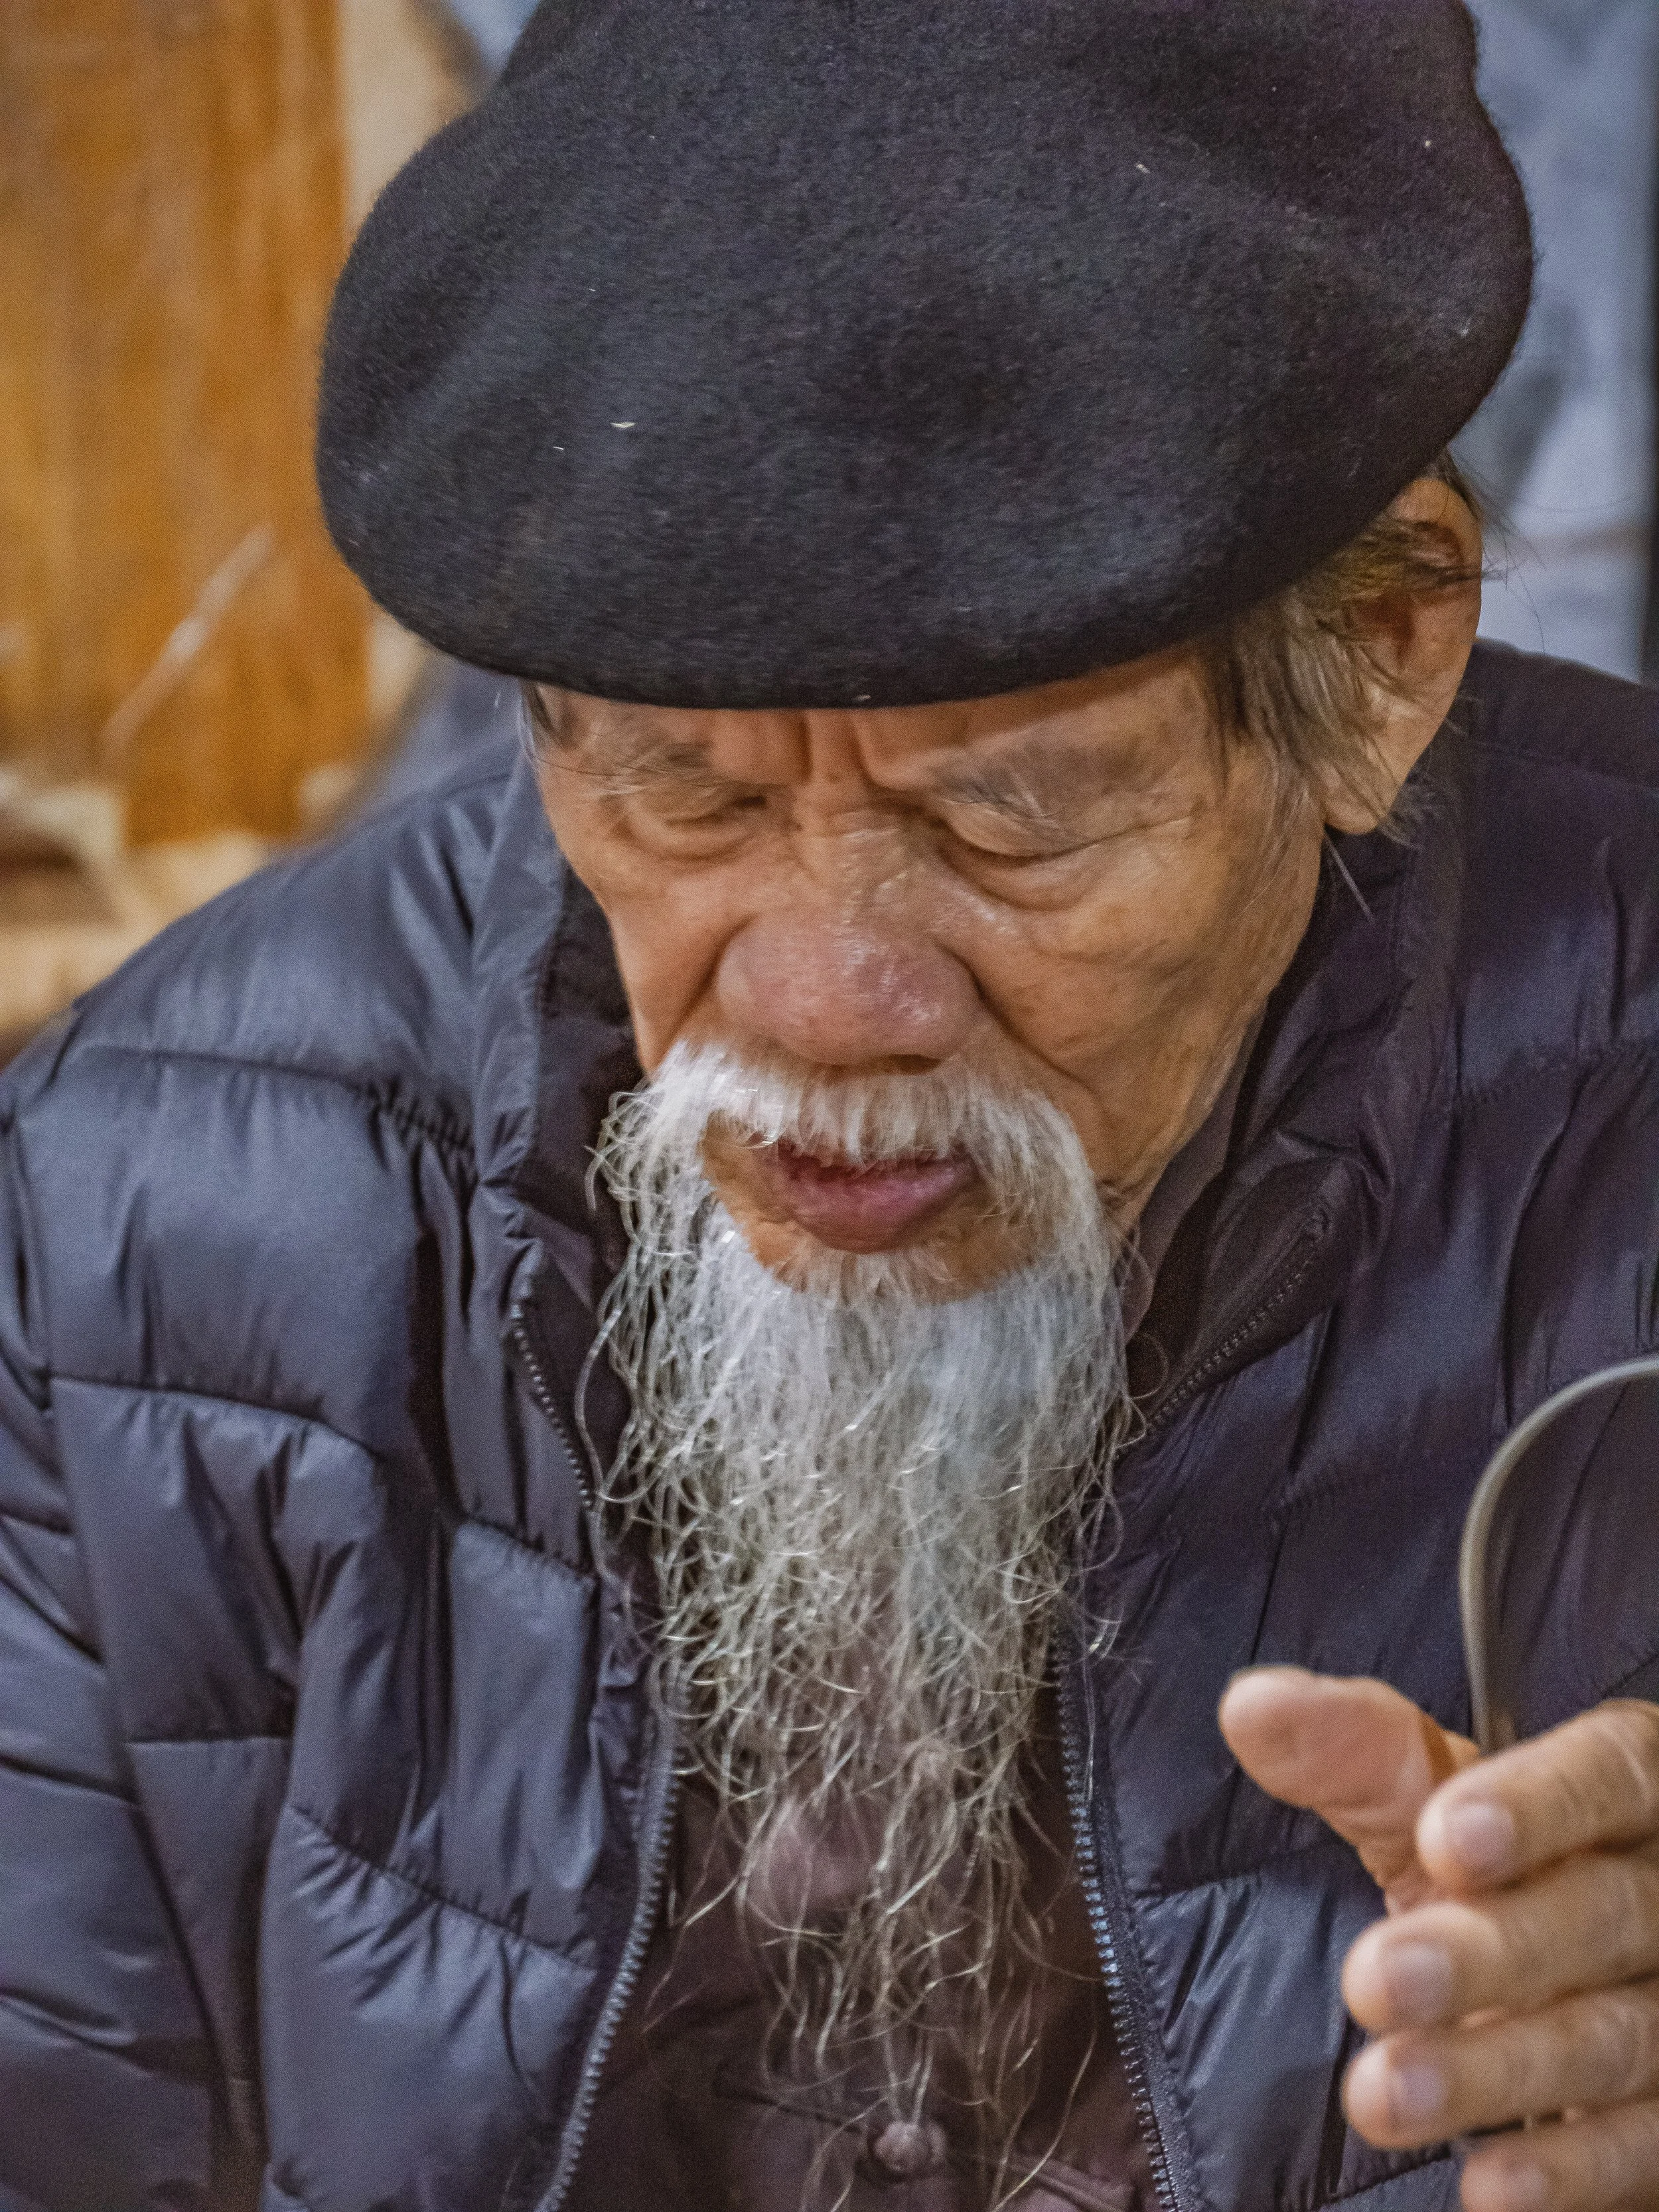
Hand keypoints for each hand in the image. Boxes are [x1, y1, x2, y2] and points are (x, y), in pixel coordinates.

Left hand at [1221, 1668, 1658, 2211]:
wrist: (1562, 1975)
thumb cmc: (1494, 1860)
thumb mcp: (1425, 1794)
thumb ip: (1349, 1749)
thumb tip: (1251, 1707)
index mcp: (1625, 1787)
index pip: (1604, 1774)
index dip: (1535, 1806)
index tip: (1445, 1838)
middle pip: (1601, 1914)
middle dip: (1487, 1953)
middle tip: (1373, 1981)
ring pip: (1611, 2038)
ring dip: (1494, 2071)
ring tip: (1383, 2093)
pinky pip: (1641, 2146)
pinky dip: (1565, 2170)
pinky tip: (1487, 2186)